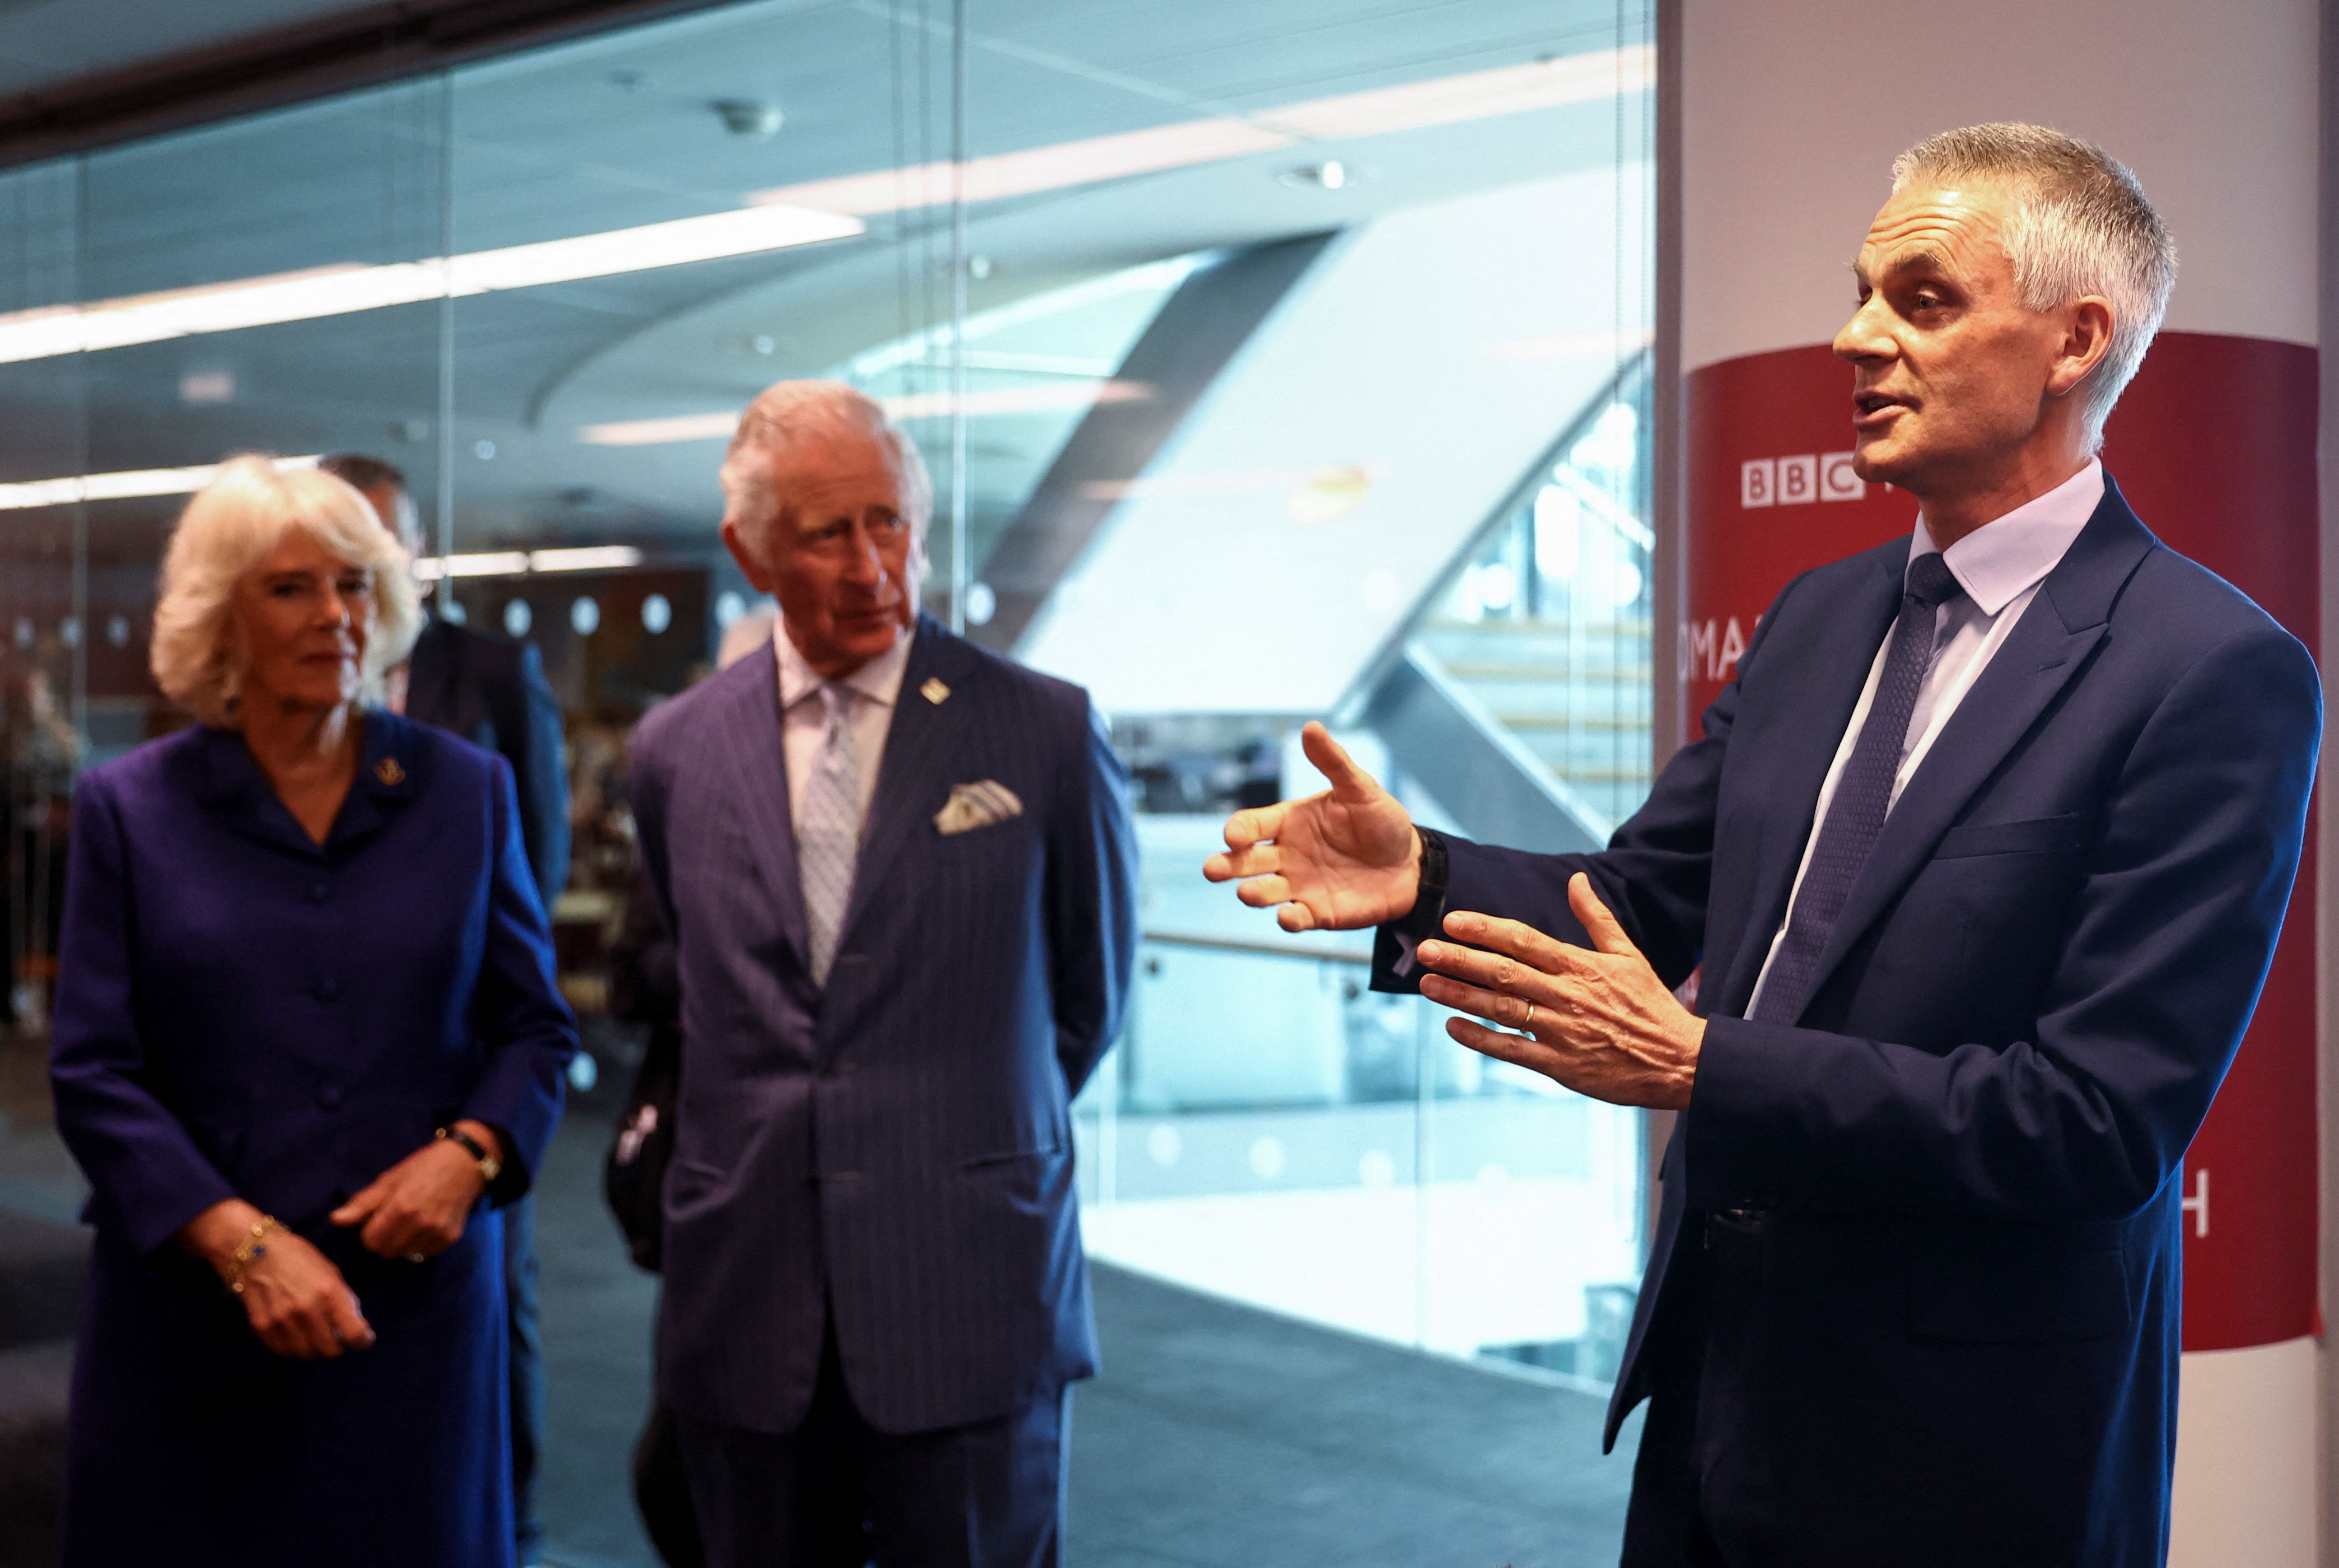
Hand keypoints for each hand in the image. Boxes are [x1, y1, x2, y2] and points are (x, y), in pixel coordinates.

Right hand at [181, 1200, 373, 1357]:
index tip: (362, 1340)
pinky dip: (292, 1345)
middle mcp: (307, 1310)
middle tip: (334, 1334)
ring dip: (314, 1347)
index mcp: (330, 1292)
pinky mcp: (263, 1327)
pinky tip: (293, 1331)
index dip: (362, 1341)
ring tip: (313, 1332)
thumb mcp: (331, 1272)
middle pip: (331, 1351)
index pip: (354, 1334)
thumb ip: (343, 1300)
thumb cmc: (299, 1257)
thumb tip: (355, 1326)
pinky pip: (284, 1350)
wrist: (256, 1251)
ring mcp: (283, 1321)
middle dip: (337, 1344)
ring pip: (307, 1354)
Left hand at [330, 1121, 499, 1259]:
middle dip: (384, 1239)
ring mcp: (437, 1234)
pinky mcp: (449, 1239)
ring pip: (405, 1254)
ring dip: (403, 1242)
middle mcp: (420, 1225)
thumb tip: (335, 1220)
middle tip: (394, 1219)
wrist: (465, 1163)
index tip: (378, 1218)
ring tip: (412, 1221)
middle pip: (386, 1251)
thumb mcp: (390, 1179)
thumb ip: (363, 1203)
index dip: (369, 1230)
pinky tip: (427, 1224)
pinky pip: (424, 1252)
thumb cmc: (422, 1167)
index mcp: (401, 1208)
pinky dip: (420, 1242)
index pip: (370, 1241)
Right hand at [1203, 722, 1420, 931]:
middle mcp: (1286, 855)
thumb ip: (1333, 762)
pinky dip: (1289, 919)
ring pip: (1264, 891)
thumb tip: (1310, 727)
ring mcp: (1299, 885)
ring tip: (1246, 893)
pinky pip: (1296, 918)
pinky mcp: (1317, 913)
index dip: (1239, 830)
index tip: (1233, 835)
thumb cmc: (1382, 821)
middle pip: (1245, 861)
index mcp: (1289, 822)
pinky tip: (1288, 916)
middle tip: (1212, 870)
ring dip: (1253, 893)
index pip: (1252, 824)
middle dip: (1226, 865)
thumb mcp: (1360, 788)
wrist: (1411, 864)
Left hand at [1416, 873, 1702, 1109]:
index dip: (1485, 929)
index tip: (1453, 921)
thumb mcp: (1629, 954)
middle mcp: (1567, 995)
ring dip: (1461, 995)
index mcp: (1581, 966)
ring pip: (1503, 1009)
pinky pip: (1513, 1050)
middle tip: (1423, 949)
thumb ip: (1596, 917)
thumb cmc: (1651, 1005)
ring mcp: (1563, 1032)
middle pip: (1504, 972)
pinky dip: (1482, 1039)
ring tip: (1426, 984)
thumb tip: (1576, 879)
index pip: (1524, 940)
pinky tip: (1453, 1027)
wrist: (1680, 1061)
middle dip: (1461, 959)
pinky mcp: (1561, 1066)